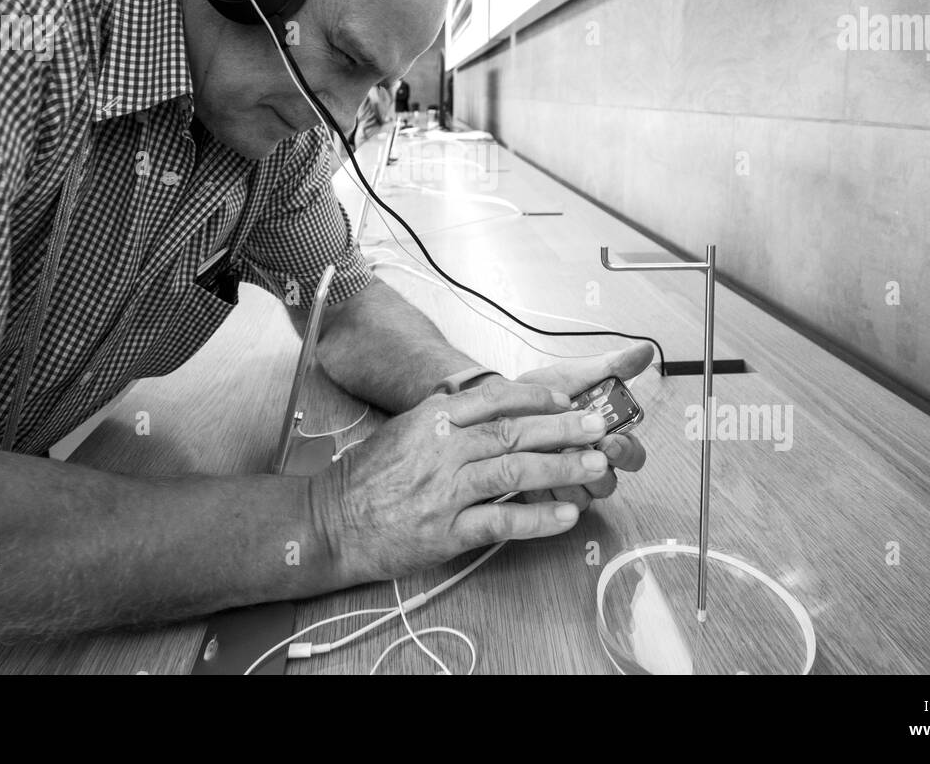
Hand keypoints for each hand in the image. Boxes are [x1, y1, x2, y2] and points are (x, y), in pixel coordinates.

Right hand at [309, 380, 614, 584]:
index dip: (536, 398)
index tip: (567, 400)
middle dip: (562, 428)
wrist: (331, 521)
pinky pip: (501, 522)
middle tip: (598, 426)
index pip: (495, 399)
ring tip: (595, 465)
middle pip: (513, 432)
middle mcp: (442, 450)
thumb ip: (444, 413)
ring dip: (560, 468)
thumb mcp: (404, 428)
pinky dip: (537, 519)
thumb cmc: (369, 476)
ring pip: (514, 472)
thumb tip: (486, 399)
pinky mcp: (446, 532)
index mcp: (433, 420)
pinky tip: (566, 516)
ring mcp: (445, 491)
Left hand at [514, 342, 652, 512]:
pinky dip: (540, 491)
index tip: (610, 440)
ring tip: (544, 458)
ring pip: (581, 497)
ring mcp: (566, 484)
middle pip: (609, 482)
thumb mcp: (570, 376)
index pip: (632, 455)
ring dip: (564, 479)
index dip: (626, 451)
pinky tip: (527, 475)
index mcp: (602, 438)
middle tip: (575, 452)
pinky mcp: (540, 498)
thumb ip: (609, 366)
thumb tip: (645, 350)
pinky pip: (549, 508)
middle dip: (594, 470)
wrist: (489, 410)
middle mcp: (587, 464)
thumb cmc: (535, 396)